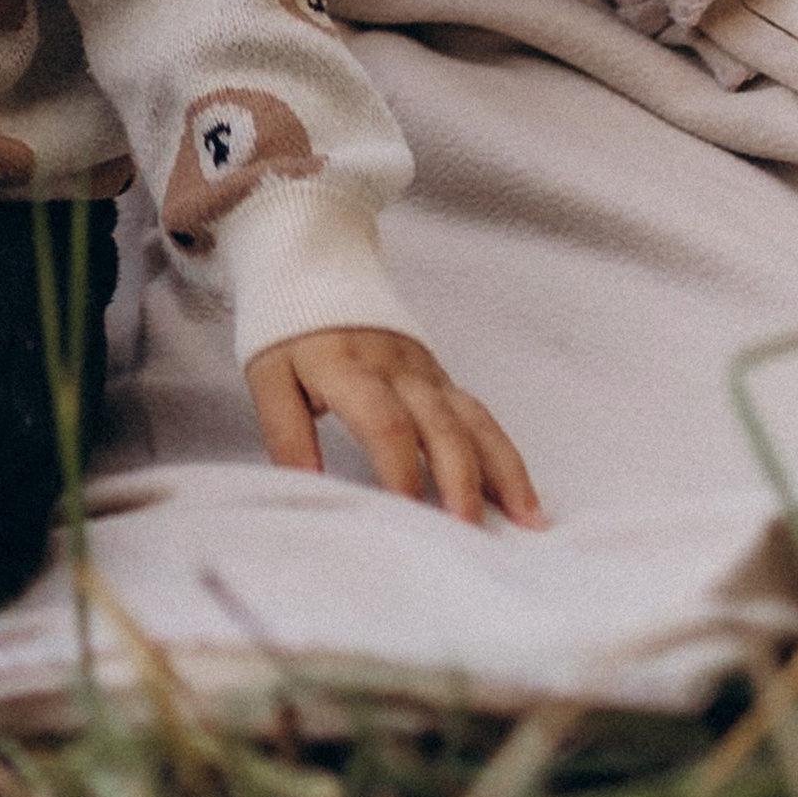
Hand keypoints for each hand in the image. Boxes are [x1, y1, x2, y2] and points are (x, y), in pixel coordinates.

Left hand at [247, 328, 543, 526]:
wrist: (314, 263)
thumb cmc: (286, 327)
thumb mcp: (268, 374)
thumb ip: (286, 431)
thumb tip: (307, 485)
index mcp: (350, 368)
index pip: (384, 423)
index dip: (398, 471)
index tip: (407, 517)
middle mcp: (399, 370)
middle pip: (442, 426)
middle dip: (461, 482)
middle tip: (469, 534)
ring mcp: (427, 372)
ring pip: (475, 421)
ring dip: (503, 471)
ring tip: (529, 521)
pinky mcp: (441, 377)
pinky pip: (480, 416)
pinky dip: (505, 456)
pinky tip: (522, 496)